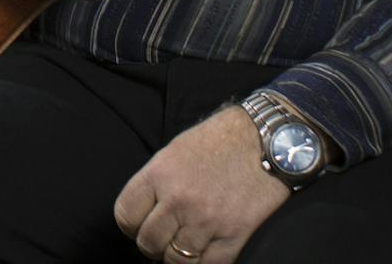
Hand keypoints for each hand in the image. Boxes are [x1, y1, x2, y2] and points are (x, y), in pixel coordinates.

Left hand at [112, 107, 287, 262]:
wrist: (265, 140)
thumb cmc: (218, 142)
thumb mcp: (175, 152)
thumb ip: (156, 184)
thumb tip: (145, 214)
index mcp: (159, 174)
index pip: (125, 215)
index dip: (130, 225)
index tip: (140, 225)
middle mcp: (179, 199)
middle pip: (148, 242)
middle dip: (153, 244)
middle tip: (164, 239)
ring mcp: (207, 220)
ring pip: (177, 260)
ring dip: (178, 257)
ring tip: (185, 246)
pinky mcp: (235, 235)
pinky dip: (205, 262)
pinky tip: (206, 251)